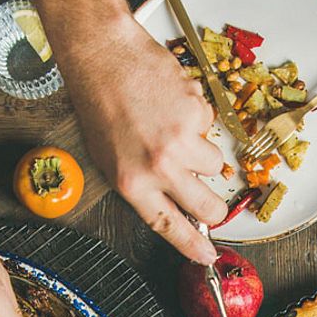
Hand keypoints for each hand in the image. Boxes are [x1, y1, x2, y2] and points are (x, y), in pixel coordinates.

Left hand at [56, 15, 226, 263]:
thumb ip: (141, 187)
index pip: (169, 225)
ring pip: (213, 164)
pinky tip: (171, 106)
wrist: (105, 59)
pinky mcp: (196, 112)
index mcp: (132, 184)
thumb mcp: (109, 161)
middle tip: (213, 204)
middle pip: (206, 205)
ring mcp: (180, 139)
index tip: (208, 257)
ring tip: (174, 134)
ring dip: (201, 153)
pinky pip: (210, 127)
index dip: (192, 245)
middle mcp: (158, 166)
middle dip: (215, 208)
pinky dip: (196, 119)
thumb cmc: (101, 109)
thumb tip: (170, 206)